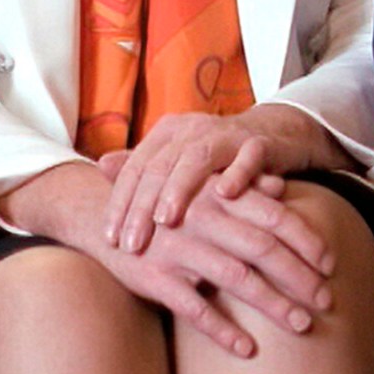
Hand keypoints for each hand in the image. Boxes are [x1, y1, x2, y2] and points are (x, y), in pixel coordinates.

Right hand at [0, 163, 331, 358]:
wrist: (100, 214)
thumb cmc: (165, 205)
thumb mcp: (200, 190)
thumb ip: (241, 188)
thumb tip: (280, 185)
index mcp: (219, 197)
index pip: (274, 216)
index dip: (306, 240)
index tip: (331, 263)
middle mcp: (203, 219)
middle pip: (264, 250)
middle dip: (301, 277)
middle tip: (327, 300)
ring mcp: (179, 249)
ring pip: (238, 279)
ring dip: (274, 305)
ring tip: (302, 325)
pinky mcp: (156, 278)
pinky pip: (195, 309)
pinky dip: (223, 332)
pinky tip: (248, 350)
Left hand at [100, 105, 351, 254]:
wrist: (272, 135)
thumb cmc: (217, 158)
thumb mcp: (177, 161)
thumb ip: (143, 165)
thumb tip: (101, 166)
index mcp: (168, 133)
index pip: (136, 169)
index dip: (120, 202)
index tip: (110, 239)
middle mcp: (192, 129)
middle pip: (160, 167)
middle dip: (142, 207)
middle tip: (131, 244)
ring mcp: (226, 134)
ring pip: (196, 160)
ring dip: (180, 190)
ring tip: (165, 221)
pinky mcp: (259, 143)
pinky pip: (248, 158)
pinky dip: (237, 174)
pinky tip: (225, 195)